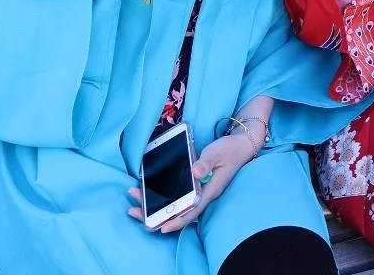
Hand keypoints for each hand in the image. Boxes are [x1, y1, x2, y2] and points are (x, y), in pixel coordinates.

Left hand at [127, 133, 254, 232]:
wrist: (240, 145)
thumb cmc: (230, 150)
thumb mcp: (218, 153)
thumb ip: (206, 162)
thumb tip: (194, 172)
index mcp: (210, 190)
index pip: (192, 211)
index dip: (177, 220)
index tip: (162, 228)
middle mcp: (203, 194)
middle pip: (179, 211)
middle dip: (156, 214)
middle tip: (133, 211)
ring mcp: (199, 190)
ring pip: (176, 204)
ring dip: (154, 203)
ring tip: (134, 196)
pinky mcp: (196, 185)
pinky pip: (177, 195)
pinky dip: (162, 194)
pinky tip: (148, 189)